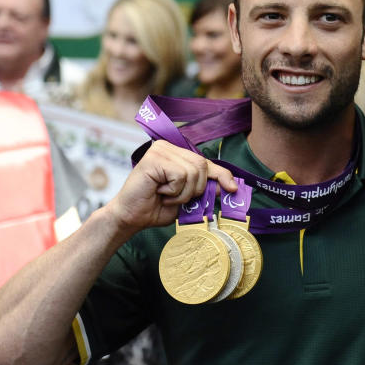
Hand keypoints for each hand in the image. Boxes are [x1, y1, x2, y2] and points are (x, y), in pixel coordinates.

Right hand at [105, 141, 237, 235]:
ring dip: (182, 193)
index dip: (222, 175)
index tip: (233, 188)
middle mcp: (169, 147)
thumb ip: (205, 188)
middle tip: (175, 198)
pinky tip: (158, 191)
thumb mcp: (187, 197)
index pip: (206, 162)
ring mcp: (160, 150)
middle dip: (195, 189)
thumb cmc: (156, 207)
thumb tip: (229, 186)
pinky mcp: (154, 158)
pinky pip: (180, 175)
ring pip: (193, 172)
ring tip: (165, 195)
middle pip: (202, 166)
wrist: (130, 218)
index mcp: (177, 154)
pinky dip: (173, 190)